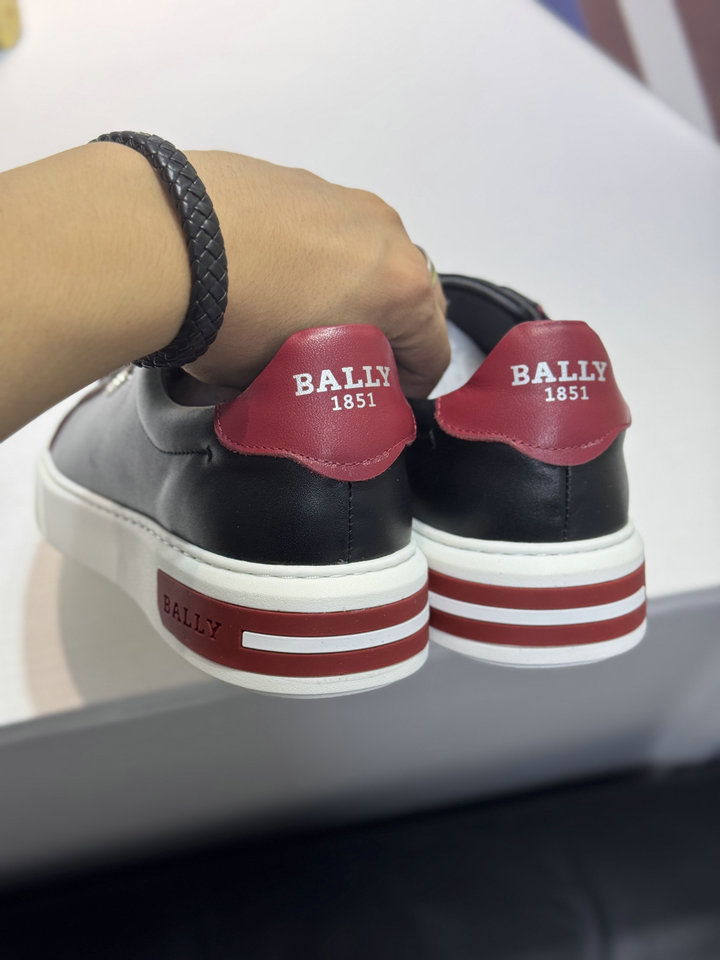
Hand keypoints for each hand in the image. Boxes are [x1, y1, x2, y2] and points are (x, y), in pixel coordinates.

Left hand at [184, 152, 448, 397]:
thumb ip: (317, 390)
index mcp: (400, 290)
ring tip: (300, 313)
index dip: (410, 389)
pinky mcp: (297, 180)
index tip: (382, 399)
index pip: (433, 353)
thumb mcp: (282, 382)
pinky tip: (265, 273)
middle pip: (410, 297)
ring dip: (349, 289)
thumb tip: (296, 400)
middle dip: (387, 333)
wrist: (161, 238)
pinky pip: (324, 227)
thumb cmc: (233, 318)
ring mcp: (342, 199)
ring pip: (367, 256)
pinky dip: (312, 255)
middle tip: (347, 361)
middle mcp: (385, 236)